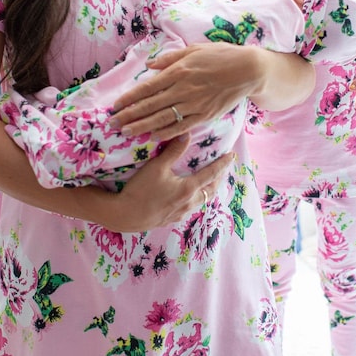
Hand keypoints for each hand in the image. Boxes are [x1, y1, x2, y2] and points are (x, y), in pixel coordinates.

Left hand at [110, 43, 258, 137]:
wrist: (248, 70)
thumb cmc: (220, 56)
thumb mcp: (193, 49)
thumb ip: (170, 58)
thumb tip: (149, 65)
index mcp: (179, 71)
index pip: (147, 87)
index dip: (130, 98)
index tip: (115, 106)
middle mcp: (183, 89)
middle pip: (150, 105)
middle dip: (129, 115)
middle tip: (112, 124)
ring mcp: (194, 104)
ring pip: (163, 118)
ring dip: (142, 127)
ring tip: (126, 133)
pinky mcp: (205, 116)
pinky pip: (181, 127)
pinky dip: (166, 133)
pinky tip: (152, 137)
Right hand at [112, 135, 233, 230]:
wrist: (124, 216)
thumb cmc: (140, 190)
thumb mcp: (156, 167)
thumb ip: (173, 150)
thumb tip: (187, 134)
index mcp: (188, 189)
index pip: (211, 174)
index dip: (223, 164)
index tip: (232, 155)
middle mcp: (188, 203)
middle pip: (210, 190)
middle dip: (218, 179)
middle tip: (222, 169)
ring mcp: (180, 214)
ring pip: (200, 201)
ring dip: (207, 190)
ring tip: (207, 182)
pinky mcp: (170, 220)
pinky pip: (190, 208)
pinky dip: (195, 199)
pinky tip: (188, 197)